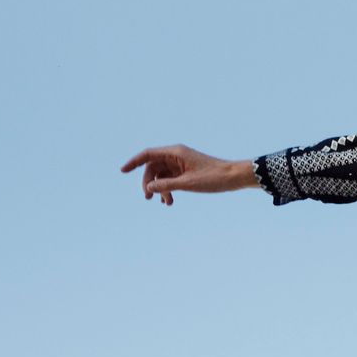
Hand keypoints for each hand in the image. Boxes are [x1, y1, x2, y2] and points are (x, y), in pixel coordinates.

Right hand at [119, 144, 253, 205]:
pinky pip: (171, 179)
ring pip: (162, 175)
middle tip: (148, 198)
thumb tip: (149, 187)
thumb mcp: (188, 184)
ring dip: (160, 189)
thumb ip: (166, 185)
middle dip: (149, 182)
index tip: (122, 171)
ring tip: (166, 204)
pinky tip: (170, 202)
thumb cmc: (214, 177)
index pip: (148, 154)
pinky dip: (169, 189)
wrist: (234, 177)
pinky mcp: (187, 172)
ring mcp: (182, 163)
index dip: (133, 162)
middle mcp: (177, 155)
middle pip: (153, 167)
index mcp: (175, 152)